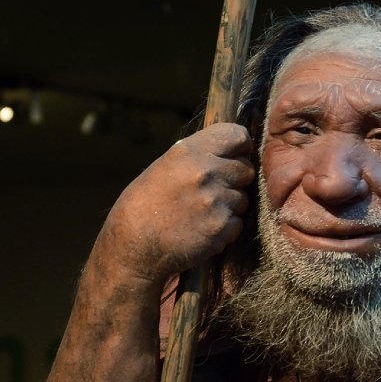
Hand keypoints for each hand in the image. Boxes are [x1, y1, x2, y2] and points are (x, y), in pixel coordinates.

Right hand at [98, 123, 254, 287]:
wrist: (134, 246)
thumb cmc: (145, 205)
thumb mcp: (166, 166)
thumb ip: (199, 156)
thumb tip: (232, 153)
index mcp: (188, 152)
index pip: (236, 136)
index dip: (242, 147)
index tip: (239, 155)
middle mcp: (204, 172)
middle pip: (246, 170)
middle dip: (235, 181)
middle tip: (213, 192)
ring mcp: (215, 200)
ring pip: (243, 199)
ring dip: (229, 207)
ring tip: (201, 214)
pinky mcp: (220, 227)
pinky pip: (237, 224)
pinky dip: (225, 230)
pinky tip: (202, 230)